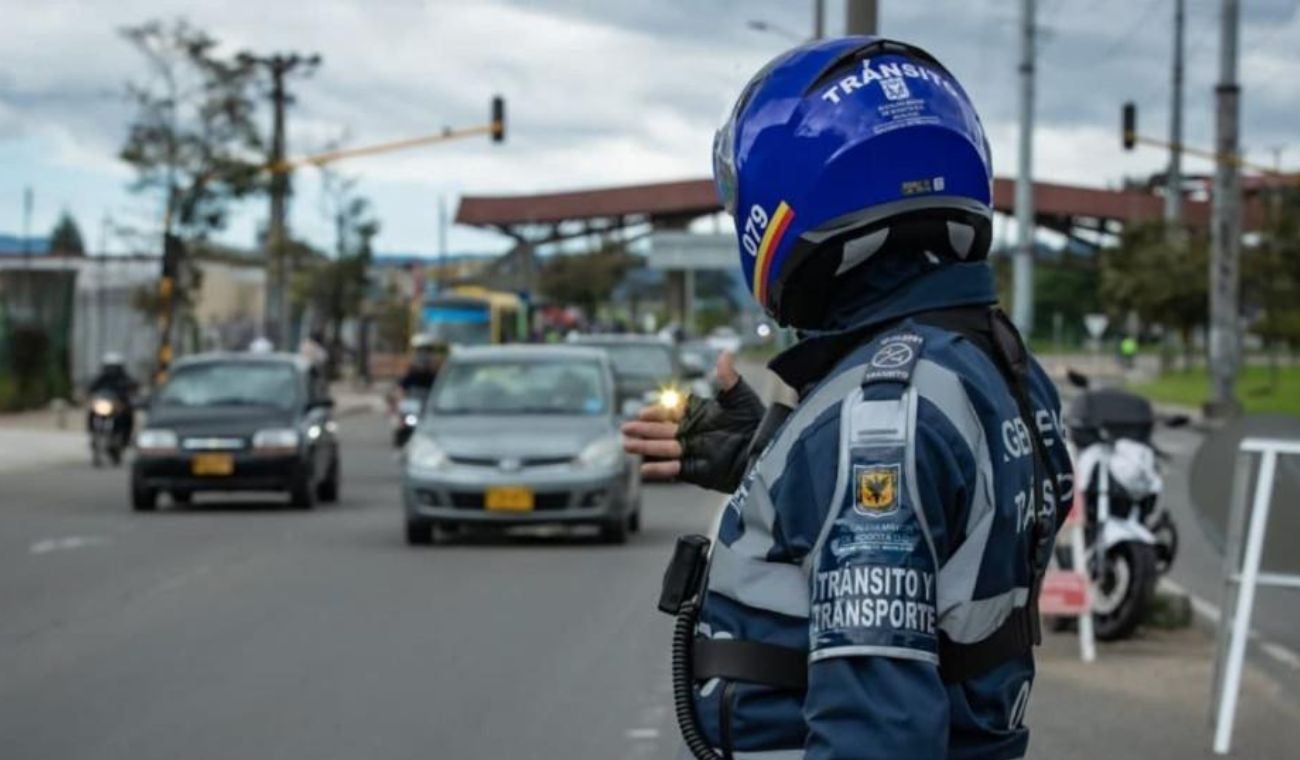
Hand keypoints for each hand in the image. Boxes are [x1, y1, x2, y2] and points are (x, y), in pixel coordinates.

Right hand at [621, 352, 764, 491]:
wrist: (765, 449)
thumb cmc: (755, 422)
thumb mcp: (740, 397)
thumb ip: (727, 377)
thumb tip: (725, 352)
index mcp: (700, 414)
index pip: (672, 411)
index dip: (657, 412)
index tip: (643, 412)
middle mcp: (694, 433)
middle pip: (663, 431)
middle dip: (645, 430)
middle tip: (626, 428)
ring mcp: (694, 452)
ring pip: (664, 449)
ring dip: (646, 448)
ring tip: (627, 445)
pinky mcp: (698, 470)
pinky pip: (675, 470)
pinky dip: (660, 470)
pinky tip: (644, 469)